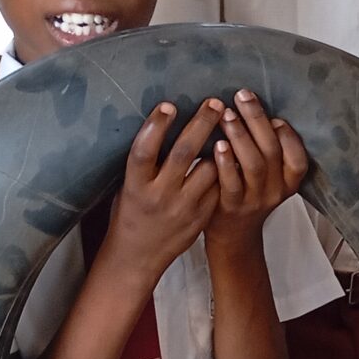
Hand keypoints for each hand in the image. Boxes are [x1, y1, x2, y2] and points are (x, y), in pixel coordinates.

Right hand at [103, 100, 223, 279]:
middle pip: (184, 154)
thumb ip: (145, 162)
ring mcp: (183, 207)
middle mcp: (159, 195)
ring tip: (227, 127)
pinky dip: (224, 170)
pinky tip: (230, 155)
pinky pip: (218, 187)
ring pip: (209, 170)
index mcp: (135, 185)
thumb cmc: (131, 212)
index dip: (156, 127)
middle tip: (215, 103)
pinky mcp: (201, 217)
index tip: (168, 105)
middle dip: (201, 124)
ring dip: (219, 147)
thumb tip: (163, 124)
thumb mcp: (128, 186)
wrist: (138, 255)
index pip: (145, 151)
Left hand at [206, 89, 308, 253]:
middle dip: (258, 120)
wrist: (233, 237)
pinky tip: (217, 143)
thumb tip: (253, 108)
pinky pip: (231, 182)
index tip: (274, 116)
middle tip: (242, 96)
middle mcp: (275, 191)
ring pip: (254, 165)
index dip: (289, 136)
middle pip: (272, 152)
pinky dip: (225, 162)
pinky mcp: (231, 207)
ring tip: (227, 114)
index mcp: (288, 183)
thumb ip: (266, 151)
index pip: (299, 159)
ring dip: (240, 136)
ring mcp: (254, 200)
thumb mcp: (267, 179)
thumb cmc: (248, 196)